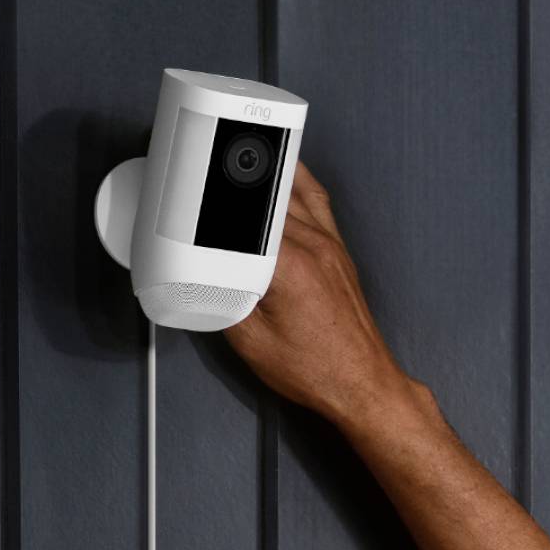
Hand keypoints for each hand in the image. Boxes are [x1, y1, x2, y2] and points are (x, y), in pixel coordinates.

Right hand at [224, 164, 415, 426]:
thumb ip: (221, 301)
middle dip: (227, 186)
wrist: (361, 384)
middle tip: (199, 177)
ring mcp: (328, 242)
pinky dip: (294, 179)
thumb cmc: (319, 371)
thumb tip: (199, 276)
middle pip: (260, 196)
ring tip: (227, 166)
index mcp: (288, 266)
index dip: (211, 203)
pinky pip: (315, 197)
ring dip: (257, 176)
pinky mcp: (337, 248)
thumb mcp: (251, 343)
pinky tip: (280, 171)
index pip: (240, 217)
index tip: (187, 196)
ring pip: (287, 188)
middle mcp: (312, 245)